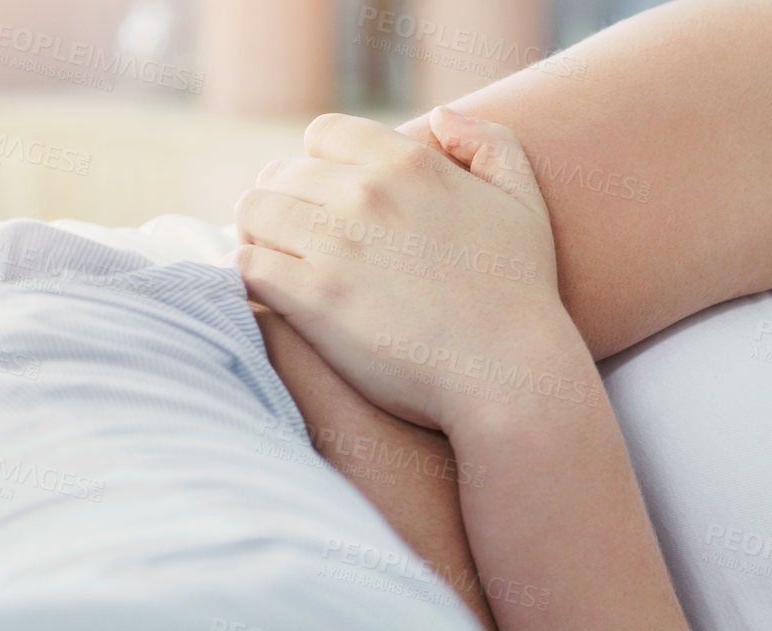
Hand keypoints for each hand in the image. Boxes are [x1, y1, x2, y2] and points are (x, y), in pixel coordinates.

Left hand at [234, 107, 579, 430]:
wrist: (511, 373)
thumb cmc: (522, 294)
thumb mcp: (525, 203)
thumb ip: (492, 144)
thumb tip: (442, 116)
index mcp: (409, 163)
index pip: (322, 134)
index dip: (320, 165)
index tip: (331, 201)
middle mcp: (367, 193)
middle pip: (280, 173)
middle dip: (286, 203)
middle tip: (300, 241)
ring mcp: (337, 244)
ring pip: (253, 213)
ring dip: (260, 236)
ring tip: (281, 264)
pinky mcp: (313, 297)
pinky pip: (247, 265)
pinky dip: (253, 277)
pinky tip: (276, 296)